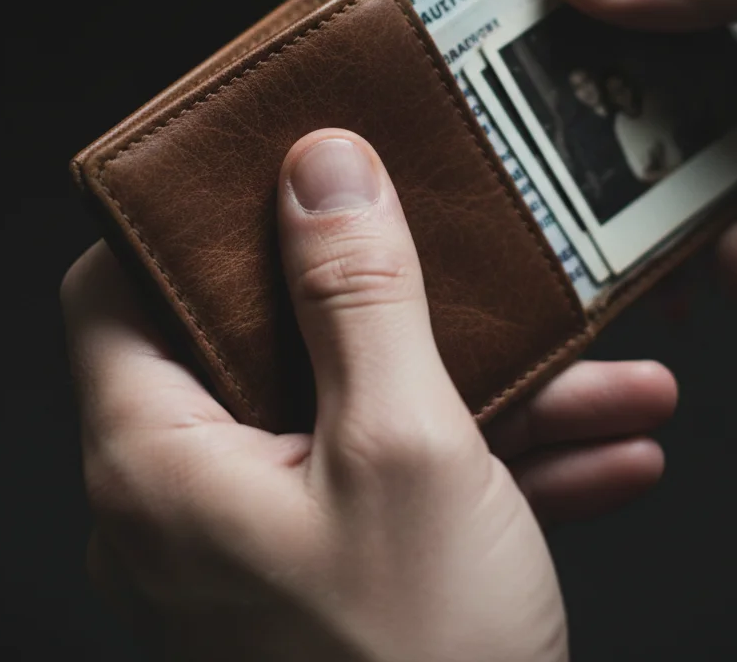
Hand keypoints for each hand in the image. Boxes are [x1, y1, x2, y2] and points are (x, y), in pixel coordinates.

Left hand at [63, 130, 676, 661]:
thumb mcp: (404, 449)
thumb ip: (359, 294)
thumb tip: (323, 167)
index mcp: (164, 462)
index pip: (124, 289)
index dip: (191, 215)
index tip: (274, 163)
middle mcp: (201, 500)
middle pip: (282, 341)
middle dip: (407, 297)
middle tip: (458, 239)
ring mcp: (278, 539)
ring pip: (379, 415)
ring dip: (502, 389)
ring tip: (611, 370)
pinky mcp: (346, 573)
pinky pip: (420, 485)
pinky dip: (510, 461)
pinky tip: (611, 447)